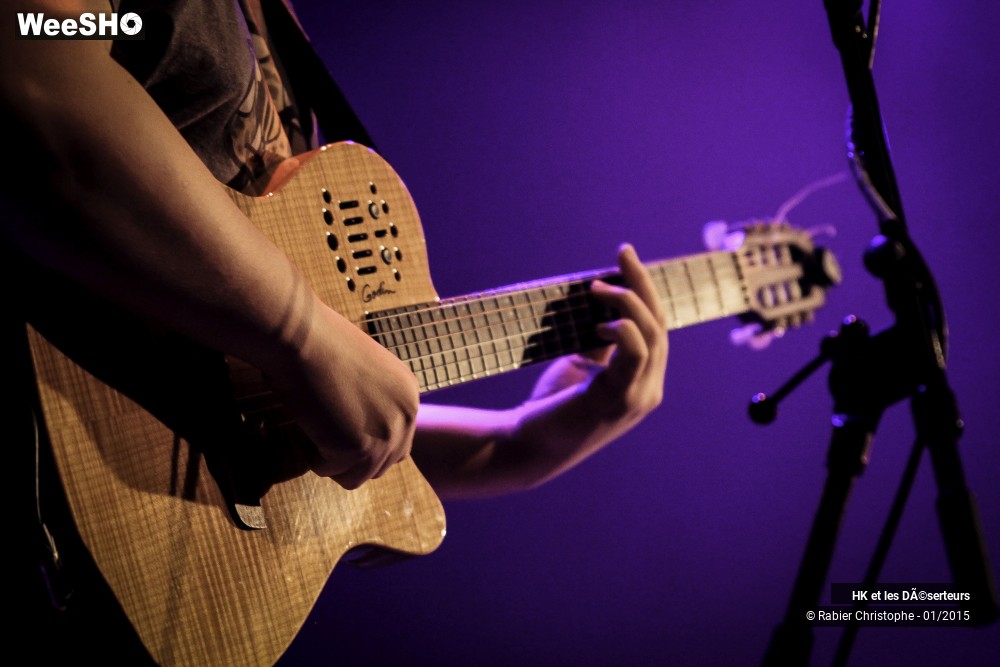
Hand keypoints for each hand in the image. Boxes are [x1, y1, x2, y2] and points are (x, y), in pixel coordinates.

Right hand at [265, 301, 418, 489]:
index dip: (365, 443)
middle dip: (350, 457)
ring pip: (358, 476)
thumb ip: (372, 401)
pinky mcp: (360, 447)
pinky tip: (306, 427)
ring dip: (331, 460)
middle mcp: (407, 415)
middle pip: (382, 464)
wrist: (301, 335)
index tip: (338, 429)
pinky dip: (313, 457)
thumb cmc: (319, 343)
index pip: (398, 443)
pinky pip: (331, 470)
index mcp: (409, 394)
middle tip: (322, 433)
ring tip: (313, 430)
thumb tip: (357, 431)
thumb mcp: (363, 372)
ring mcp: (387, 434)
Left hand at [508, 243, 668, 486]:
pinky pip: (636, 356)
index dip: (645, 290)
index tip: (625, 257)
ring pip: (651, 336)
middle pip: (659, 325)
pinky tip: (601, 321)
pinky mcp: (619, 400)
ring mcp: (638, 397)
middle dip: (642, 284)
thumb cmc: (552, 406)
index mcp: (643, 380)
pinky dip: (624, 330)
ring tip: (599, 287)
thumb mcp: (581, 365)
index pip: (656, 328)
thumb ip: (601, 342)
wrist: (528, 445)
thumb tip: (605, 306)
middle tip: (623, 253)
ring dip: (629, 302)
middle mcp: (649, 389)